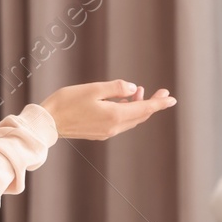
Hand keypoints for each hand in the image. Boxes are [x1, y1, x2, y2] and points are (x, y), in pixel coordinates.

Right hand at [39, 80, 175, 139]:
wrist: (48, 122)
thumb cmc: (67, 102)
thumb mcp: (93, 89)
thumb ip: (115, 88)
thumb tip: (132, 88)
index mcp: (114, 116)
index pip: (144, 109)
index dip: (159, 103)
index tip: (172, 98)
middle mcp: (114, 127)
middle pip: (140, 116)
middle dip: (152, 103)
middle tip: (162, 92)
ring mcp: (107, 132)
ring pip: (131, 119)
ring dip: (138, 106)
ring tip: (138, 90)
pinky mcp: (99, 133)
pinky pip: (121, 122)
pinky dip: (127, 111)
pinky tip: (123, 101)